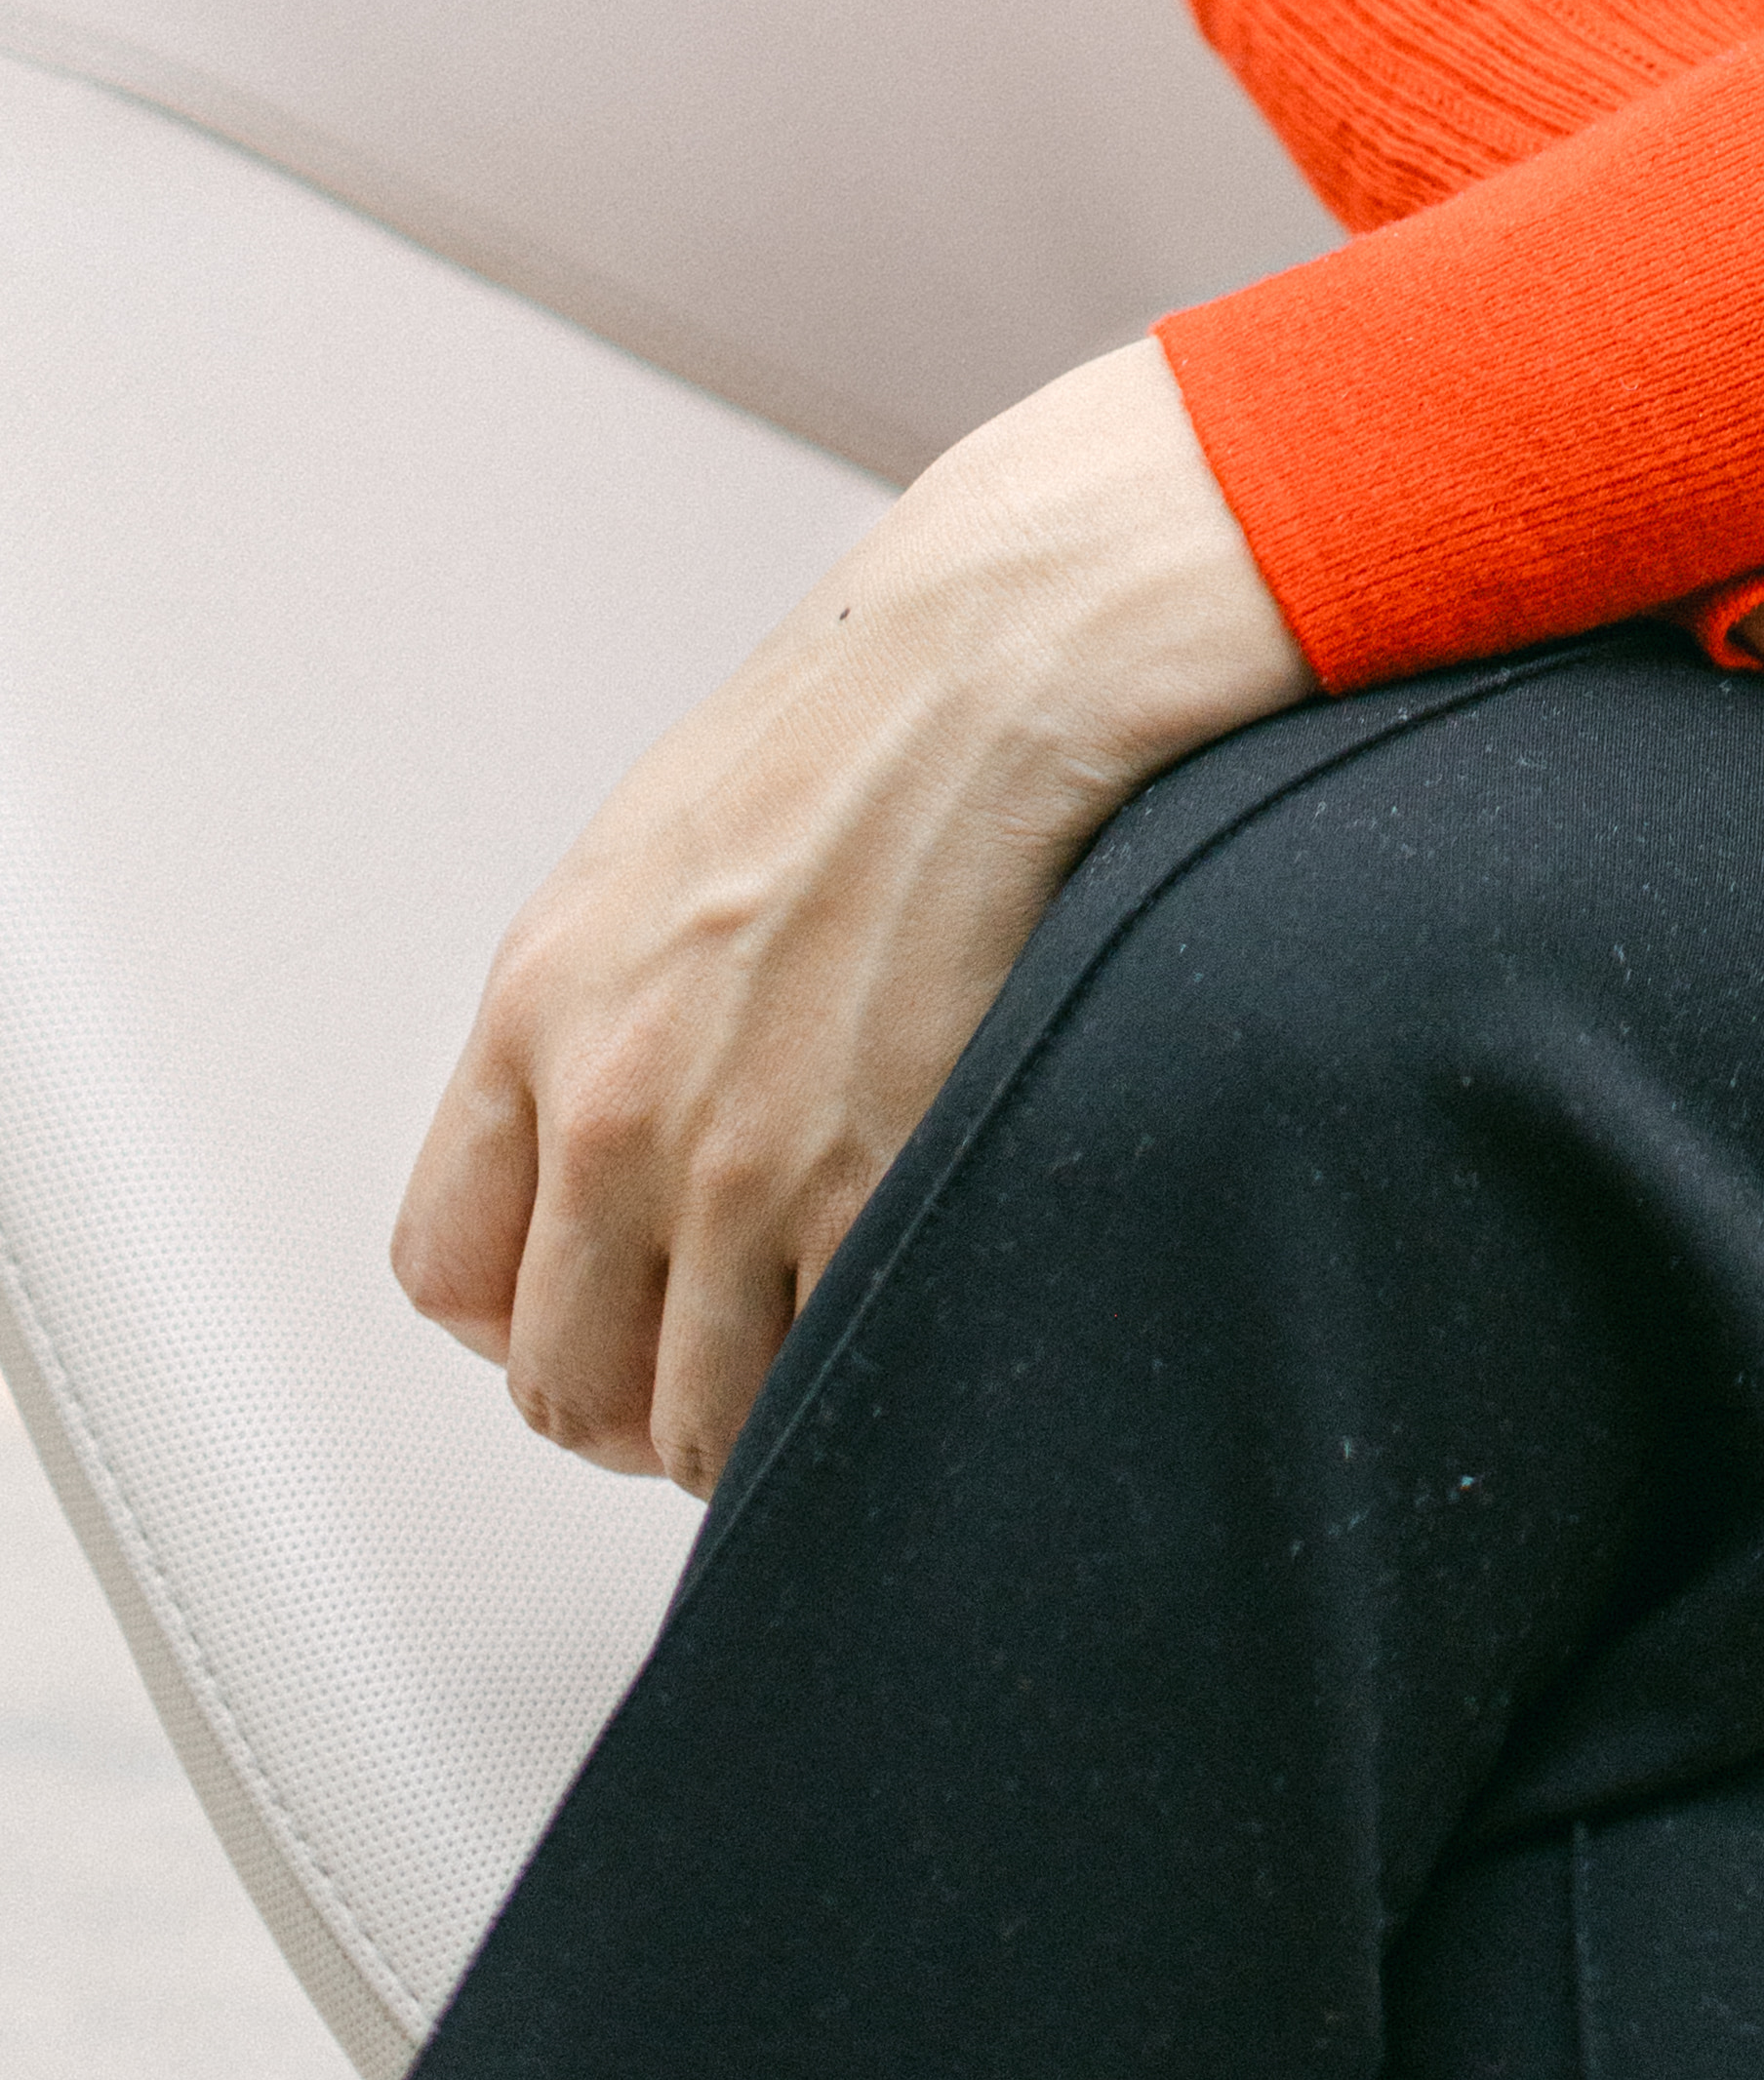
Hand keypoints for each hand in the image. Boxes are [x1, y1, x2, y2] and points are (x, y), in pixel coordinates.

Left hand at [390, 337, 1308, 1495]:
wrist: (1001, 660)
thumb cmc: (856, 727)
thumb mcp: (647, 862)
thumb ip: (596, 1019)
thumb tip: (599, 1150)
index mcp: (537, 1009)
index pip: (446, 1270)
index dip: (522, 1318)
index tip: (595, 1310)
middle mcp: (613, 1103)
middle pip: (556, 1380)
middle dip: (631, 1394)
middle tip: (710, 1359)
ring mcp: (742, 1161)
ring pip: (691, 1419)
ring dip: (748, 1405)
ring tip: (811, 1336)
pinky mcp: (875, 1183)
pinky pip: (822, 1378)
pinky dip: (852, 1367)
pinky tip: (889, 1296)